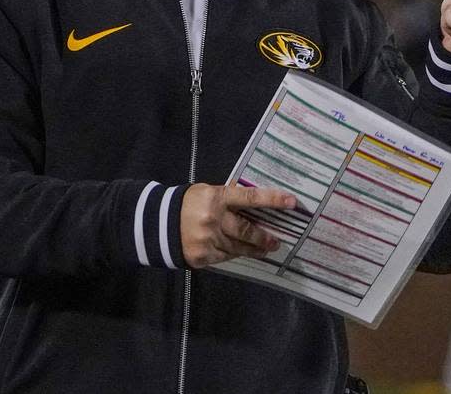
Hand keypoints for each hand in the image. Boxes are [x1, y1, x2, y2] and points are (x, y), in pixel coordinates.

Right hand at [180, 184, 295, 267]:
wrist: (158, 223)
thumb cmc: (187, 203)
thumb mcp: (206, 193)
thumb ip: (228, 197)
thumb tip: (254, 202)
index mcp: (217, 198)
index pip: (250, 197)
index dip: (273, 199)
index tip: (292, 202)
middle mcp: (214, 219)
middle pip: (247, 230)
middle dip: (263, 237)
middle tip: (275, 241)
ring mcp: (208, 239)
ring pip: (238, 247)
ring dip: (253, 249)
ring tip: (264, 250)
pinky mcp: (202, 256)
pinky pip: (225, 257)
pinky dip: (233, 254)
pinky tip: (238, 252)